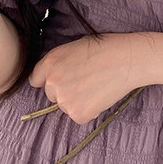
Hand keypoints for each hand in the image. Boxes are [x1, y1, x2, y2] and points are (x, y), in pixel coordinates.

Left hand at [28, 32, 149, 124]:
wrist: (126, 60)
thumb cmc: (104, 48)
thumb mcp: (72, 48)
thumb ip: (57, 63)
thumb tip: (50, 78)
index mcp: (49, 63)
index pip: (36, 80)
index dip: (50, 80)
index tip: (61, 80)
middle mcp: (52, 82)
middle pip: (51, 94)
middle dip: (64, 90)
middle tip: (85, 80)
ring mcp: (64, 100)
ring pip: (65, 106)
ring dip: (77, 101)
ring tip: (95, 85)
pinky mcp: (78, 114)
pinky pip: (78, 115)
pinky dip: (88, 110)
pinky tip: (99, 95)